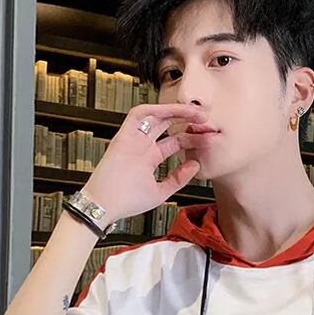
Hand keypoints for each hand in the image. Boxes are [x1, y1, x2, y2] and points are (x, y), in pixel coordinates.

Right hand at [82, 101, 209, 223]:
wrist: (104, 205)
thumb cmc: (126, 202)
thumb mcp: (160, 192)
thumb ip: (178, 178)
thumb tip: (195, 164)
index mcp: (150, 158)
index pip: (175, 142)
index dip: (192, 139)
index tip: (209, 139)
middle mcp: (142, 146)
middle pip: (168, 126)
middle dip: (187, 120)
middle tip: (207, 120)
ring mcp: (133, 139)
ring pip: (156, 117)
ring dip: (175, 111)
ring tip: (195, 112)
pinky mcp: (123, 135)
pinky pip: (139, 115)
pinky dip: (155, 109)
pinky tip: (174, 110)